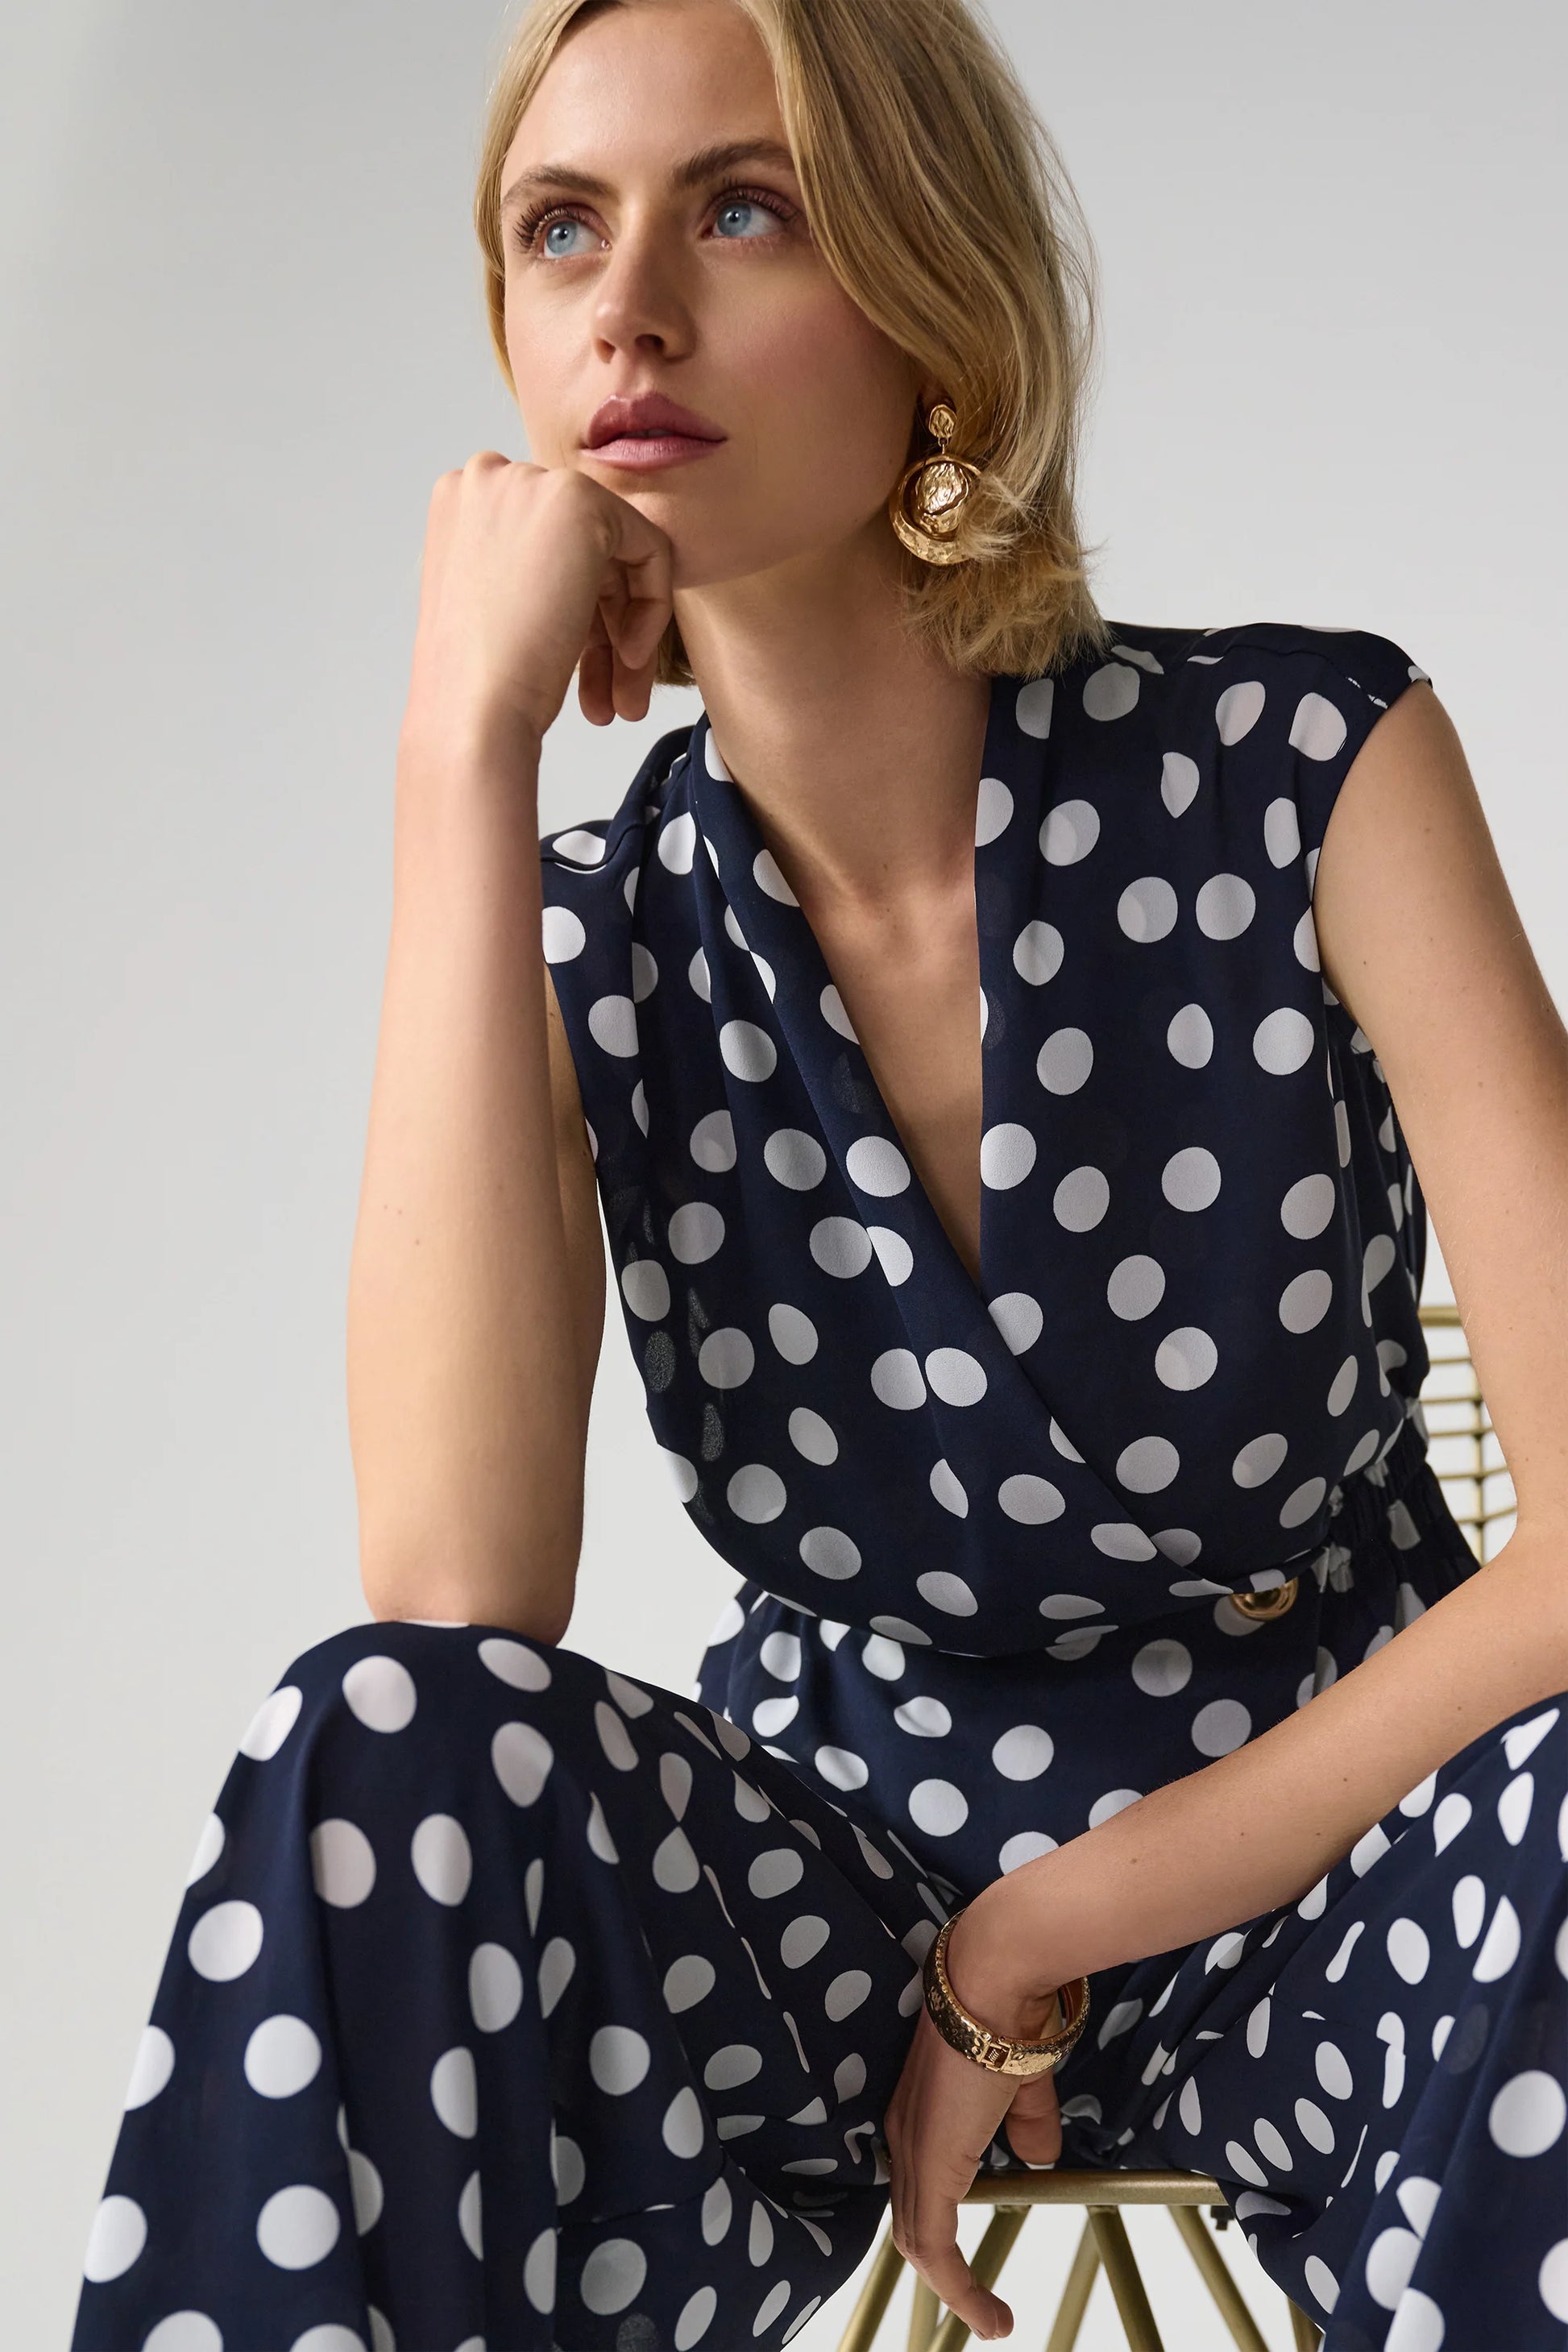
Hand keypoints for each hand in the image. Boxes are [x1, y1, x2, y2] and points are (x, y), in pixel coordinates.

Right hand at [402, 454, 673, 754]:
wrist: (472, 710)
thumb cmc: (475, 683)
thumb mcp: (493, 608)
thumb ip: (527, 573)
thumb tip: (578, 576)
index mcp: (458, 505)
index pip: (544, 547)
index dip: (576, 612)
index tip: (582, 668)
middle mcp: (488, 479)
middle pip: (582, 548)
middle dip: (605, 628)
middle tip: (614, 695)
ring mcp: (530, 482)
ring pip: (618, 553)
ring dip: (627, 631)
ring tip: (625, 701)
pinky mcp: (578, 501)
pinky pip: (649, 549)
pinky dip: (650, 609)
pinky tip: (629, 659)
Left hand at [883, 1938, 1066, 2340]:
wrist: (995, 1981)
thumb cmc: (1010, 2018)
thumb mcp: (1022, 2085)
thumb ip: (1026, 2122)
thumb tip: (1039, 2156)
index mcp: (919, 2112)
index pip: (918, 2185)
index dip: (939, 2227)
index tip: (964, 2262)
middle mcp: (904, 2135)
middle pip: (912, 2220)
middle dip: (943, 2270)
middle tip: (979, 2307)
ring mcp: (912, 2151)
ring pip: (918, 2241)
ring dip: (954, 2288)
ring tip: (990, 2320)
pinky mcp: (929, 2167)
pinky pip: (934, 2246)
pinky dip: (958, 2288)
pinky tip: (988, 2315)